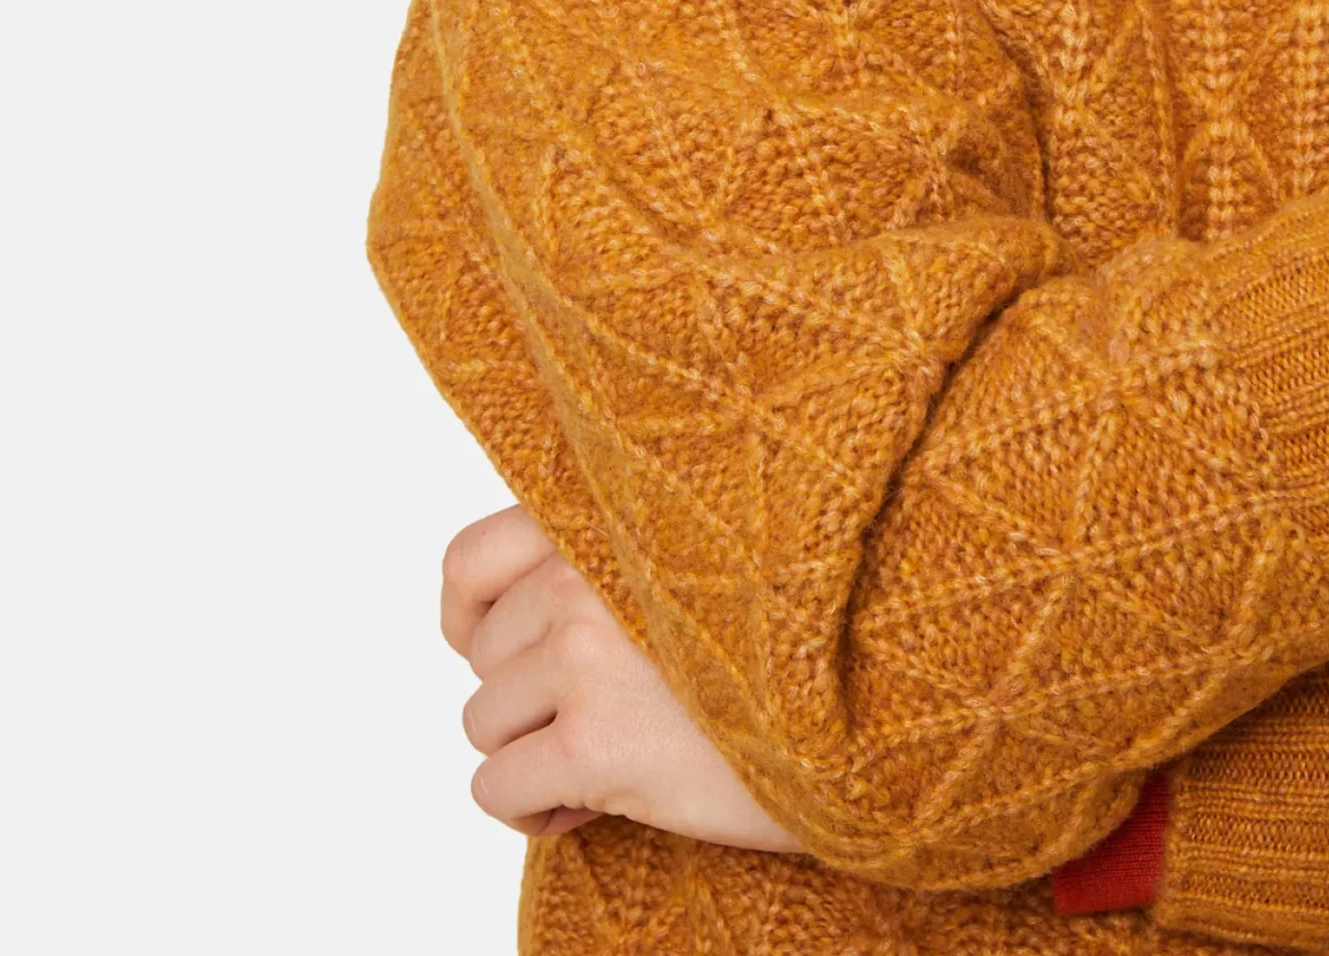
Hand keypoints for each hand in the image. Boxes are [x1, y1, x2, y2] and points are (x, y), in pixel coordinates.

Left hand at [441, 503, 805, 853]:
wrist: (859, 710)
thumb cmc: (778, 638)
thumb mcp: (687, 559)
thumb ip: (602, 563)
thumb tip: (506, 633)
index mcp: (603, 519)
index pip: (469, 558)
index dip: (470, 618)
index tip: (503, 655)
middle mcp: (582, 575)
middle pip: (484, 656)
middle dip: (528, 699)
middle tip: (597, 720)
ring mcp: (584, 656)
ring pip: (482, 722)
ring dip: (532, 754)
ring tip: (604, 761)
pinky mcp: (595, 743)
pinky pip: (495, 788)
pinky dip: (528, 810)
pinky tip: (587, 806)